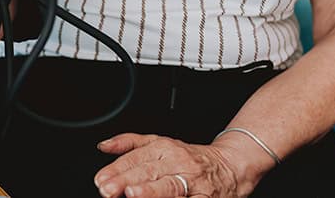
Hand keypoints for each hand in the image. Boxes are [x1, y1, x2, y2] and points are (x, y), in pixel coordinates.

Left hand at [94, 134, 273, 197]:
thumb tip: (103, 146)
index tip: (101, 179)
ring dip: (151, 192)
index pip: (136, 158)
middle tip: (108, 189)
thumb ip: (130, 143)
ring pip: (169, 187)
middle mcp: (178, 163)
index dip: (117, 170)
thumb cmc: (191, 157)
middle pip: (149, 172)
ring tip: (133, 194)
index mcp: (164, 148)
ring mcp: (193, 182)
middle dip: (127, 181)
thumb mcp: (159, 142)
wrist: (233, 166)